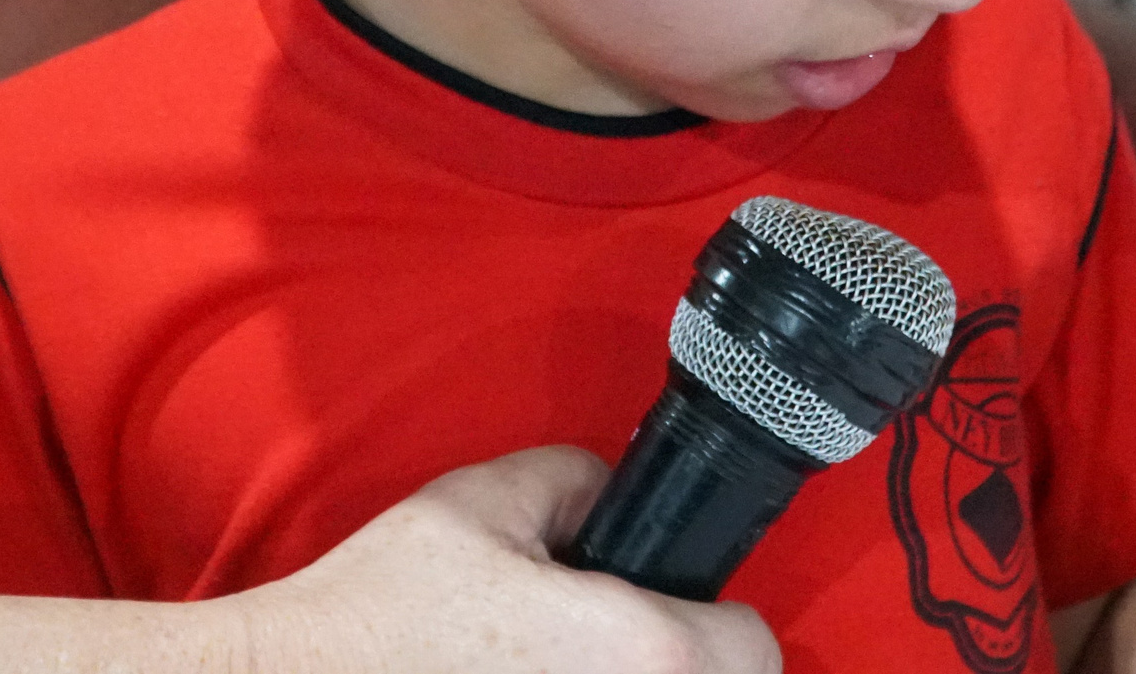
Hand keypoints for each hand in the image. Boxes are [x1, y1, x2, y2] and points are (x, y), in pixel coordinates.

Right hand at [235, 445, 780, 673]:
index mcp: (643, 653)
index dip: (718, 619)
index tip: (676, 612)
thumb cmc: (381, 614)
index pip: (754, 648)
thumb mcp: (478, 504)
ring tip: (559, 670)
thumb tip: (603, 494)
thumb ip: (568, 480)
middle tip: (607, 647)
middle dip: (677, 669)